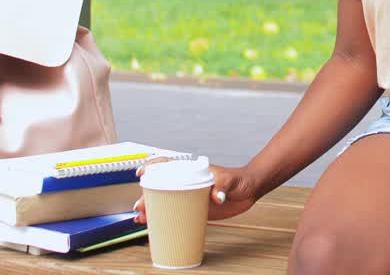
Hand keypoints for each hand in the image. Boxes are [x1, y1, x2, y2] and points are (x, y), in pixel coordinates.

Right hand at [132, 160, 262, 223]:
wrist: (249, 191)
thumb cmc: (239, 180)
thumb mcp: (231, 180)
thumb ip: (223, 185)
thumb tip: (217, 196)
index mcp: (192, 171)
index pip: (168, 164)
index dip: (152, 166)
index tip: (141, 173)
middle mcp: (187, 182)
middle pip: (161, 185)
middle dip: (146, 194)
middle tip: (140, 205)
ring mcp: (188, 196)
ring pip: (164, 200)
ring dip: (150, 208)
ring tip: (140, 217)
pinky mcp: (193, 209)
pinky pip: (174, 212)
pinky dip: (162, 218)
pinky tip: (152, 225)